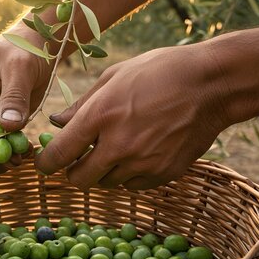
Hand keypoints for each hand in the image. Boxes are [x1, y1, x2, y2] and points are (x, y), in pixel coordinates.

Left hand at [35, 45, 228, 190]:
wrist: (212, 84)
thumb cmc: (161, 71)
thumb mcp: (114, 76)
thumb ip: (82, 105)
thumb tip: (57, 123)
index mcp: (100, 116)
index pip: (59, 154)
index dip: (46, 163)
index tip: (46, 163)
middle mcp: (118, 145)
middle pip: (79, 179)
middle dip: (74, 172)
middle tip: (78, 160)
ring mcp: (142, 163)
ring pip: (107, 184)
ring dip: (103, 172)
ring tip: (115, 150)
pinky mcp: (163, 174)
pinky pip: (134, 186)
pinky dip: (129, 176)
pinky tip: (137, 155)